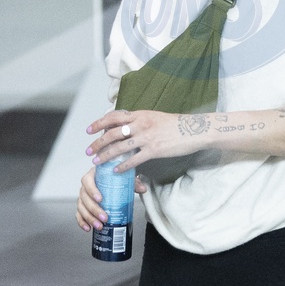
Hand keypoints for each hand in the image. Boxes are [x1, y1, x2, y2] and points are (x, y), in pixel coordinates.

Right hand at [76, 167, 147, 232]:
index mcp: (93, 175)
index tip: (100, 199)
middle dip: (94, 209)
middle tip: (104, 218)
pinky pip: (79, 214)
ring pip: (81, 207)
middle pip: (84, 197)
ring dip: (89, 218)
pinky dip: (82, 222)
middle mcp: (85, 186)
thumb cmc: (115, 177)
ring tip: (99, 226)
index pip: (87, 181)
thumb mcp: (124, 177)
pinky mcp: (82, 206)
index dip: (92, 190)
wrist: (112, 180)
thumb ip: (133, 182)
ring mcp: (83, 196)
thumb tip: (143, 189)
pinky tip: (88, 228)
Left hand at [85, 109, 211, 172]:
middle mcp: (141, 124)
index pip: (114, 116)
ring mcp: (147, 137)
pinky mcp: (154, 150)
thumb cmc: (176, 124)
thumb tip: (126, 126)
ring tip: (96, 161)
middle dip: (98, 143)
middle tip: (89, 150)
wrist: (195, 129)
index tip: (89, 130)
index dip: (99, 123)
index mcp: (141, 114)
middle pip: (113, 133)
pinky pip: (134, 159)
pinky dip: (123, 166)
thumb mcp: (155, 117)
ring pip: (120, 147)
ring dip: (105, 155)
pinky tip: (116, 171)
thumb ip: (140, 120)